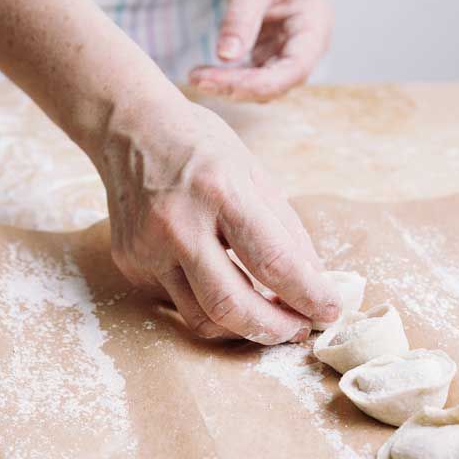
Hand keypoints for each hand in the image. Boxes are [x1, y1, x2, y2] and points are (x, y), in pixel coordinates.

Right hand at [94, 99, 339, 343]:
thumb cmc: (199, 146)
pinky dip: (206, 301)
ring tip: (266, 319)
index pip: (272, 261)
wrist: (129, 129)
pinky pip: (176, 300)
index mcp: (219, 190)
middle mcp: (178, 223)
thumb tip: (313, 282)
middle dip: (273, 329)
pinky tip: (217, 281)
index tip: (329, 310)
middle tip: (298, 330)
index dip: (308, 295)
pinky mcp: (130, 263)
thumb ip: (285, 229)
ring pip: (200, 318)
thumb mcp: (254, 172)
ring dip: (241, 328)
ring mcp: (147, 247)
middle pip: (230, 304)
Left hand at [189, 0, 333, 101]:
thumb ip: (242, 16)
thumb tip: (226, 56)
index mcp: (314, 27)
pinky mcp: (269, 55)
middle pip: (275, 84)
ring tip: (196, 77)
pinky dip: (227, 80)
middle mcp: (305, 48)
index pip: (293, 70)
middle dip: (236, 87)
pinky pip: (250, 78)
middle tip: (197, 80)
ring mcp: (287, 53)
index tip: (218, 82)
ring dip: (229, 87)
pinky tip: (204, 74)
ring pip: (261, 87)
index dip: (257, 84)